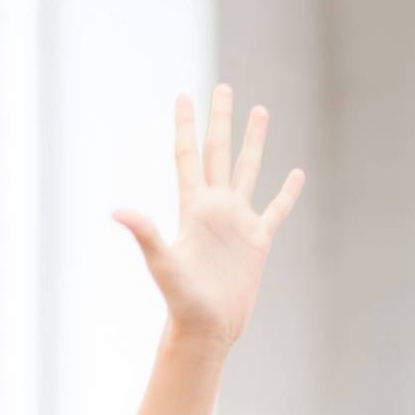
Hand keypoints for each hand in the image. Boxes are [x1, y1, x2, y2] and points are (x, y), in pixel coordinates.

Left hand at [112, 84, 304, 349]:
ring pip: (248, 170)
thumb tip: (117, 211)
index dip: (186, 126)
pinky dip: (288, 192)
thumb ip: (145, 233)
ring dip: (254, 142)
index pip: (188, 156)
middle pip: (219, 152)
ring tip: (260, 110)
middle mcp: (215, 208)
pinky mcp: (258, 241)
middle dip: (221, 120)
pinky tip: (297, 174)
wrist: (206, 328)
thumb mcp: (162, 263)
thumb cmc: (181, 300)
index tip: (183, 94)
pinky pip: (276, 209)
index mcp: (193, 208)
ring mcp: (237, 222)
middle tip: (223, 87)